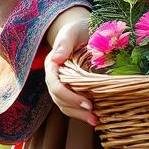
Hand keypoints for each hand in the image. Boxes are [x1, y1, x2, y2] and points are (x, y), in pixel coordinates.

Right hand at [45, 11, 98, 126]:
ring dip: (78, 115)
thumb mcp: (73, 31)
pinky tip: (95, 115)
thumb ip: (65, 42)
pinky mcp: (72, 87)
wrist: (83, 30)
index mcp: (52, 64)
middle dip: (75, 110)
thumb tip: (57, 57)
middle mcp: (54, 76)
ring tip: (96, 121)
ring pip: (64, 105)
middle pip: (59, 99)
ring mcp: (62, 83)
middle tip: (94, 116)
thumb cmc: (78, 28)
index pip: (54, 85)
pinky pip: (72, 103)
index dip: (69, 96)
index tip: (87, 103)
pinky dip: (81, 111)